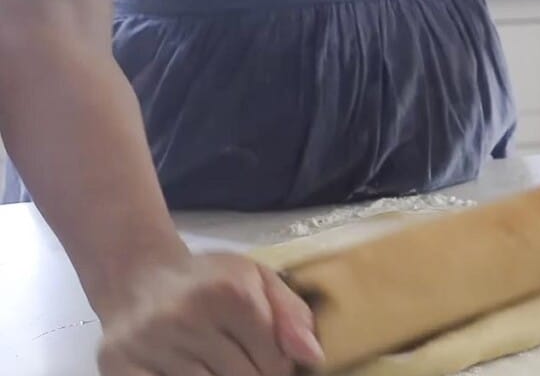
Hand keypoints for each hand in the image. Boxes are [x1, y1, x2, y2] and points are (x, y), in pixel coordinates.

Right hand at [95, 253, 322, 375]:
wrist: (138, 277)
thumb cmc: (208, 282)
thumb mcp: (258, 280)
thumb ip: (291, 315)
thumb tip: (313, 357)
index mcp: (230, 293)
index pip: (274, 359)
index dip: (278, 366)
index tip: (269, 359)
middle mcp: (188, 317)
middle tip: (242, 363)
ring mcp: (152, 345)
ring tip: (216, 364)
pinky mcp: (121, 367)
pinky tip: (190, 369)